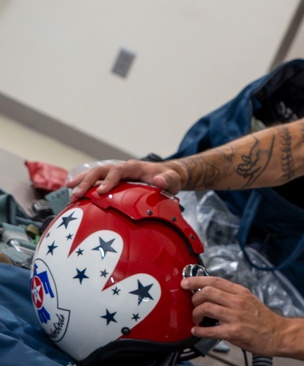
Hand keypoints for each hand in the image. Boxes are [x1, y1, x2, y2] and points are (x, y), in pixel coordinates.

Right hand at [67, 158, 187, 199]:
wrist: (166, 175)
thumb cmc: (169, 178)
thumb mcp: (172, 179)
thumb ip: (168, 180)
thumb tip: (158, 180)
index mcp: (133, 167)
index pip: (117, 171)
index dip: (108, 180)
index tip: (101, 191)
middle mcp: (122, 168)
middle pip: (100, 171)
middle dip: (87, 181)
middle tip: (75, 194)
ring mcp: (116, 174)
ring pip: (95, 175)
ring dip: (81, 183)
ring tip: (69, 194)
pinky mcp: (113, 181)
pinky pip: (97, 182)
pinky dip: (86, 188)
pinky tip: (76, 198)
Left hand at [182, 275, 285, 356]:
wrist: (278, 334)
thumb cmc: (263, 319)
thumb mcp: (249, 300)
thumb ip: (232, 296)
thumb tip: (211, 294)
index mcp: (241, 292)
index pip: (215, 280)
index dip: (196, 280)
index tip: (185, 283)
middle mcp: (237, 302)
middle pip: (207, 292)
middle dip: (194, 299)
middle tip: (193, 306)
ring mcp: (235, 316)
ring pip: (206, 308)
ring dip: (195, 314)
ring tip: (196, 320)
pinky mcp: (234, 332)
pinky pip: (210, 330)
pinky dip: (199, 331)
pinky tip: (197, 331)